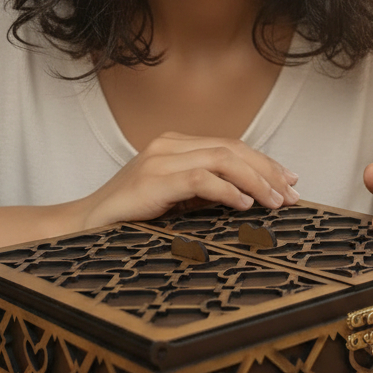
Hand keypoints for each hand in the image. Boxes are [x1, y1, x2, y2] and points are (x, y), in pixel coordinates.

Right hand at [64, 132, 299, 230]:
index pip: (231, 146)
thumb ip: (204, 192)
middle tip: (293, 196)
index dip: (265, 162)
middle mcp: (168, 145)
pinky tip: (243, 205)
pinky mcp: (152, 180)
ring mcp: (159, 160)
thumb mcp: (173, 201)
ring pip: (221, 158)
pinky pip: (199, 179)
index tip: (291, 182)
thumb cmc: (128, 219)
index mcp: (175, 145)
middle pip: (232, 148)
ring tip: (275, 203)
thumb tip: (251, 197)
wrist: (79, 228)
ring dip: (255, 180)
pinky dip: (226, 190)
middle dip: (268, 171)